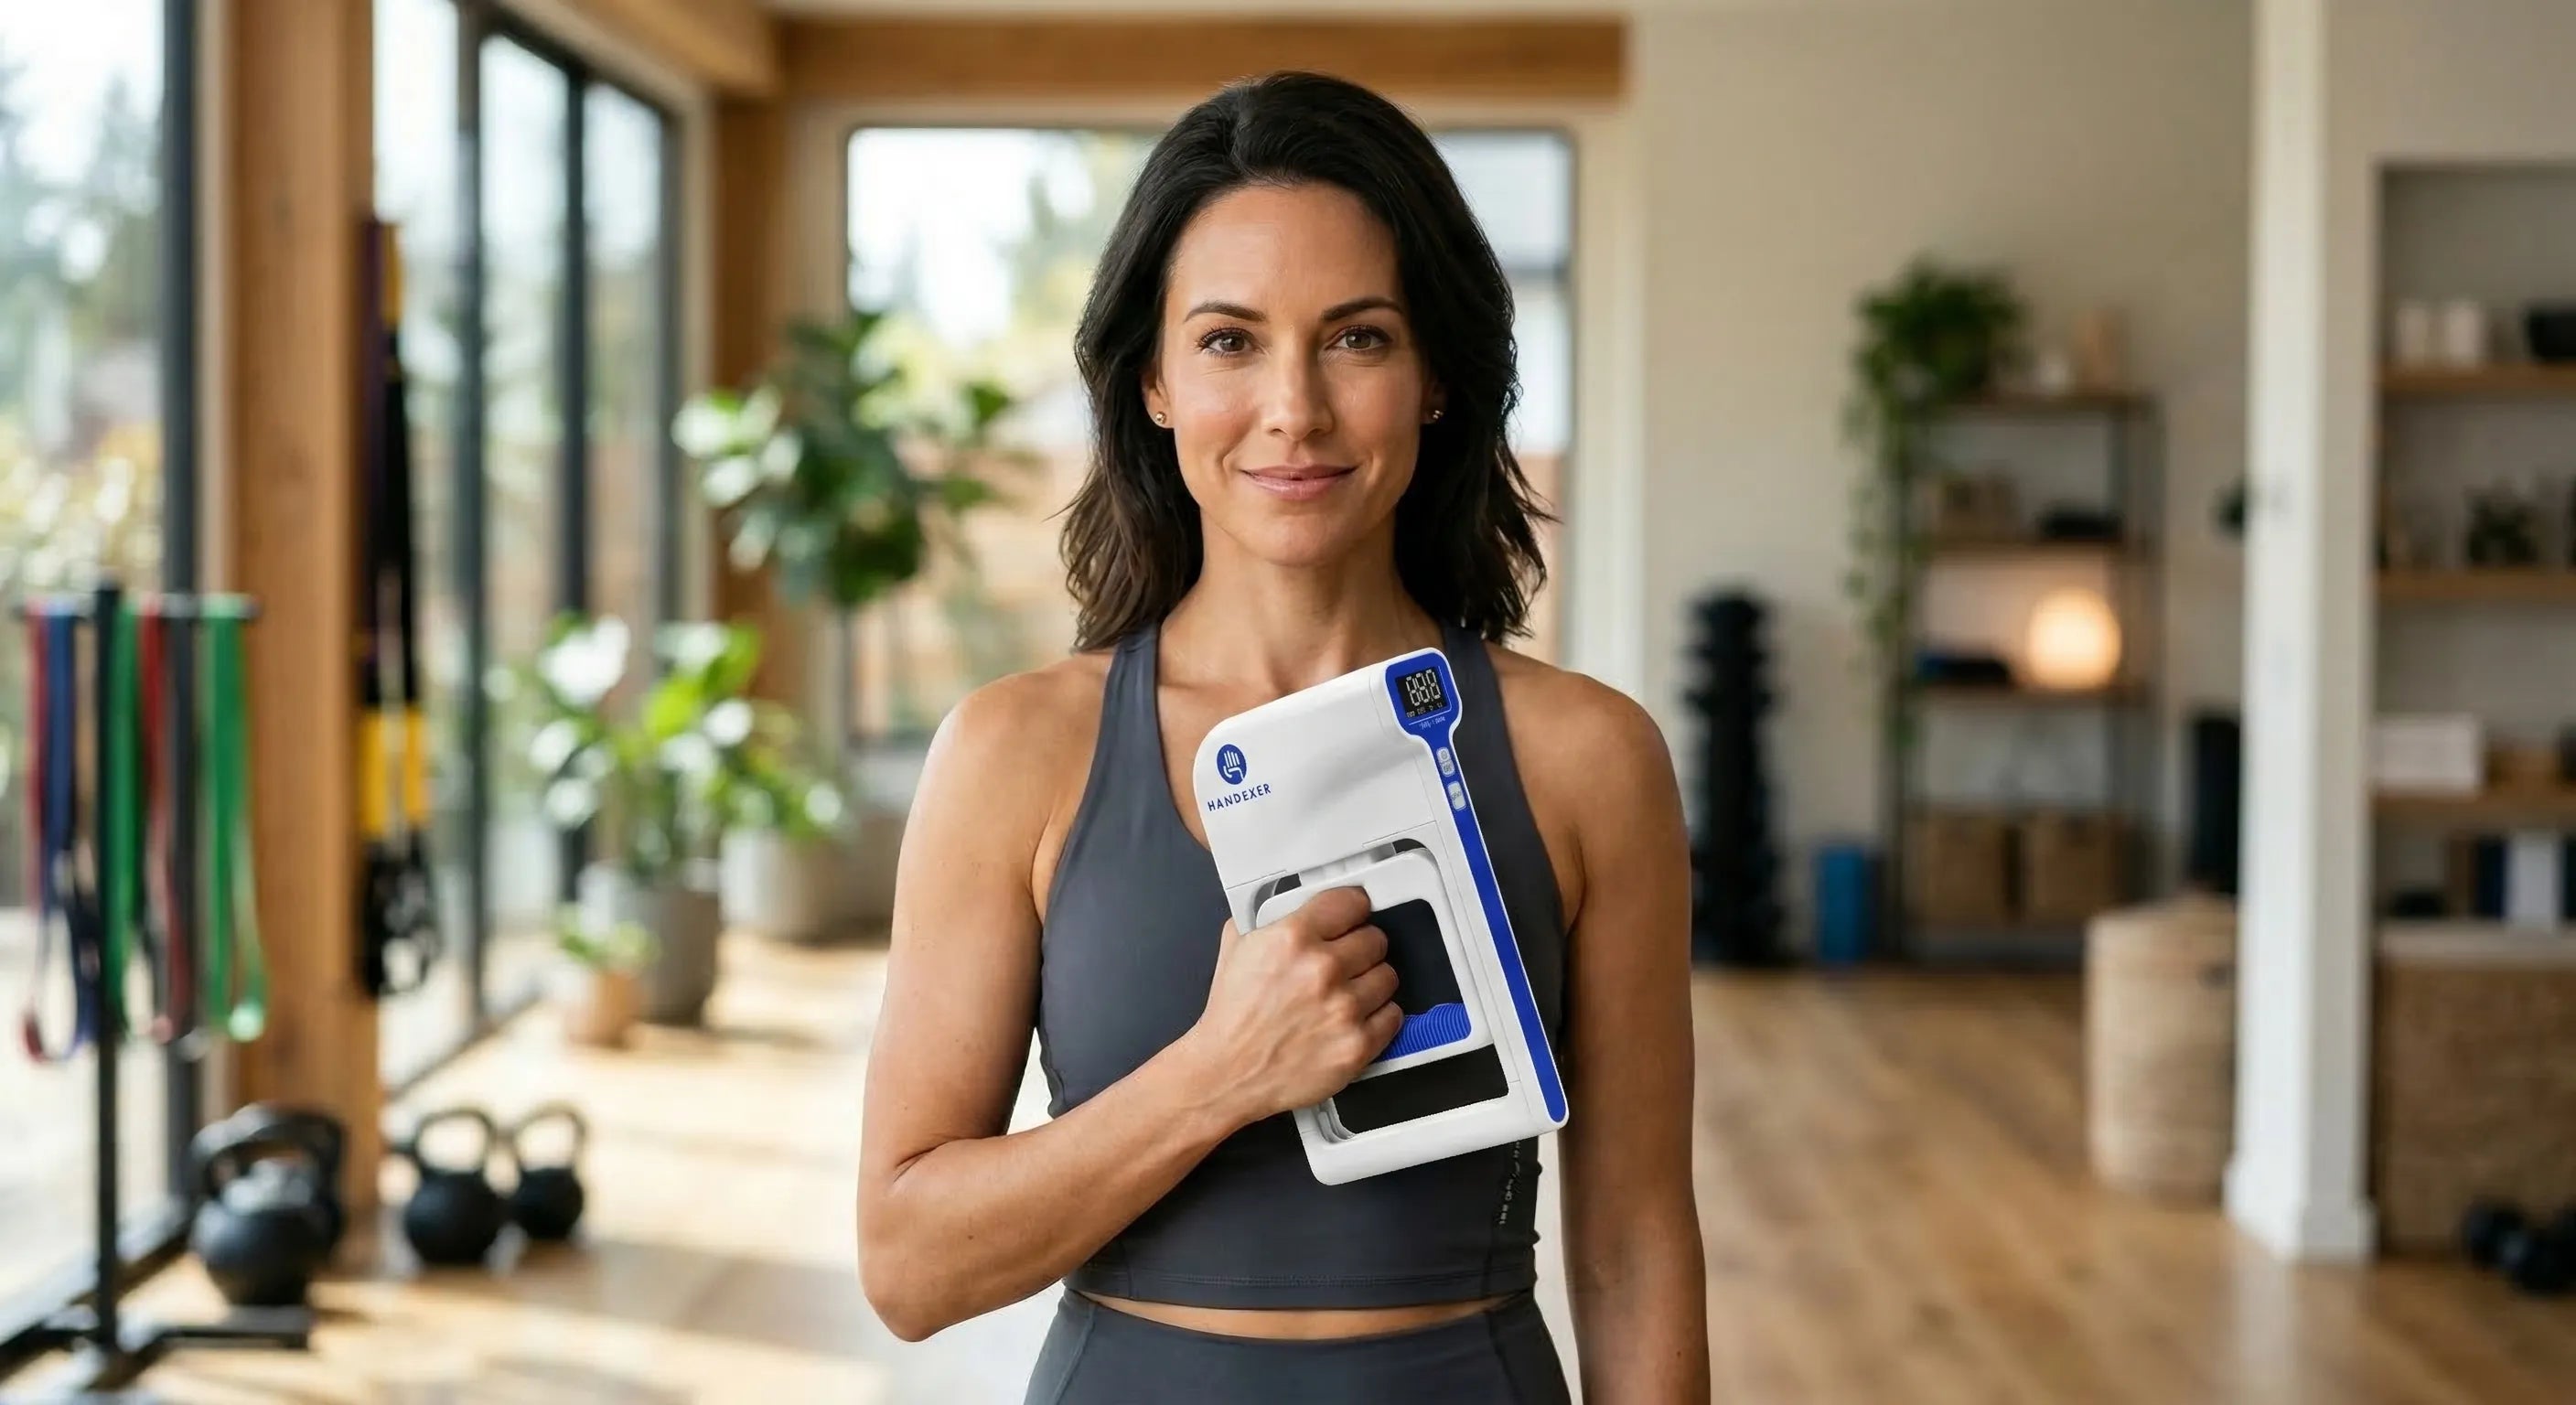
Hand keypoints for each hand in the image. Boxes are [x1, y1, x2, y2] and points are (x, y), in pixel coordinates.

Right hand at [1184, 887, 1402, 1126]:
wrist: (1227, 1073)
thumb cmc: (1232, 1018)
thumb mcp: (1237, 948)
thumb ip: (1270, 919)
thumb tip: (1296, 903)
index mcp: (1292, 938)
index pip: (1352, 902)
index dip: (1352, 910)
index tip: (1353, 916)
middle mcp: (1322, 970)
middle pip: (1376, 939)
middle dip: (1361, 948)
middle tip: (1345, 961)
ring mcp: (1344, 1009)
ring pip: (1388, 976)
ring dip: (1371, 983)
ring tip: (1346, 993)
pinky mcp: (1357, 1045)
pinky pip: (1393, 1016)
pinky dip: (1378, 1017)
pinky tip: (1353, 1018)